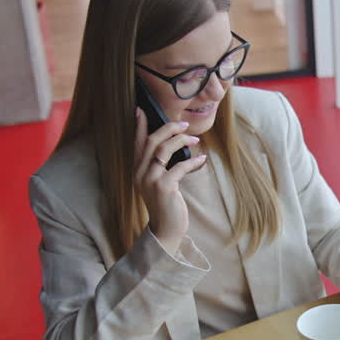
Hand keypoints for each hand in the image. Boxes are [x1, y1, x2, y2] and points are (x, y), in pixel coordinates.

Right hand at [133, 108, 206, 252]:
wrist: (165, 229)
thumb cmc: (166, 204)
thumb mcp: (159, 182)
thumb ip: (161, 166)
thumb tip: (175, 145)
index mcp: (137, 170)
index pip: (138, 143)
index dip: (140, 126)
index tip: (142, 110)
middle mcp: (140, 173)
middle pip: (152, 141)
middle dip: (168, 129)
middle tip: (183, 124)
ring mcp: (151, 180)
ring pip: (164, 150)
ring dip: (181, 141)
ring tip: (195, 139)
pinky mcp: (164, 188)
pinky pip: (179, 167)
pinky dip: (193, 161)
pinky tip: (202, 160)